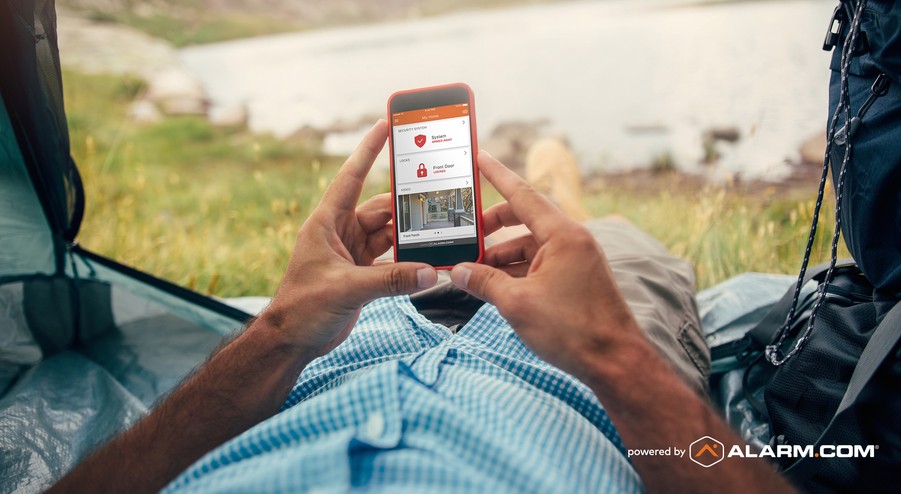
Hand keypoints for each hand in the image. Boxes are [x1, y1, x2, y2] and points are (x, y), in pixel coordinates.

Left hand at [260, 120, 437, 359]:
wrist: (292, 341)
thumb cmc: (302, 308)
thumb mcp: (346, 289)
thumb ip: (390, 280)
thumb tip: (429, 272)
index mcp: (326, 222)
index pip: (351, 177)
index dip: (368, 150)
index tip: (386, 124)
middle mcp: (340, 232)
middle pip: (380, 208)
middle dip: (405, 205)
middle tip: (436, 198)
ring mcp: (352, 252)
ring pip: (389, 233)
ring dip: (410, 236)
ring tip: (438, 232)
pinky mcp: (362, 273)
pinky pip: (391, 258)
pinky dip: (408, 260)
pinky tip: (427, 262)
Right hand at [451, 151, 644, 379]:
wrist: (615, 362)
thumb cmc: (574, 330)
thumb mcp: (517, 304)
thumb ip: (483, 281)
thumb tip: (459, 272)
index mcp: (563, 234)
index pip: (522, 194)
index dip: (496, 174)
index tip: (478, 156)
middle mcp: (572, 240)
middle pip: (524, 218)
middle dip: (492, 226)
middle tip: (466, 235)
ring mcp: (576, 258)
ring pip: (529, 245)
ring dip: (501, 255)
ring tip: (473, 271)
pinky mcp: (576, 278)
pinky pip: (540, 263)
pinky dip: (517, 270)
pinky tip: (495, 285)